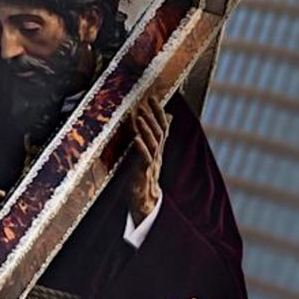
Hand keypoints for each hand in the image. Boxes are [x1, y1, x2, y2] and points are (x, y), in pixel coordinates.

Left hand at [128, 96, 171, 224]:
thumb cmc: (144, 176)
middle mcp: (158, 154)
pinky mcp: (144, 173)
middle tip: (145, 103)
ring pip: (153, 143)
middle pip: (159, 132)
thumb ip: (153, 139)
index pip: (163, 126)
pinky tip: (135, 138)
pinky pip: (145, 158)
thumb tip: (162, 123)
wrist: (145, 202)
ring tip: (140, 116)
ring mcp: (152, 163)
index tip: (152, 97)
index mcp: (158, 149)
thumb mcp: (149, 155)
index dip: (159, 112)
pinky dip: (141, 147)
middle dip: (153, 116)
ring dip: (146, 129)